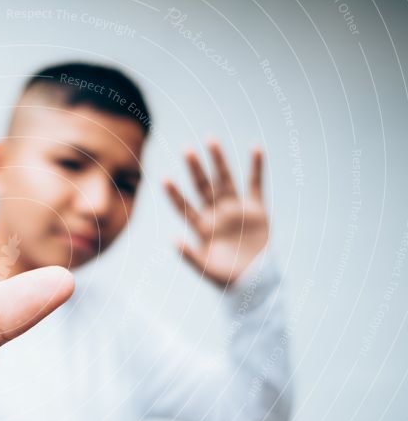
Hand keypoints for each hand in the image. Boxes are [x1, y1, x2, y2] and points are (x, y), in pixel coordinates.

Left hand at [164, 141, 269, 287]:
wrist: (252, 280)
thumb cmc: (224, 276)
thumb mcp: (205, 268)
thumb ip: (189, 255)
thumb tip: (172, 240)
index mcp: (200, 227)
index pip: (184, 207)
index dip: (174, 194)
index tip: (164, 179)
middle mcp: (215, 213)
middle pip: (203, 186)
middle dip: (195, 169)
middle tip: (185, 149)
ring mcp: (234, 209)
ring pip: (224, 180)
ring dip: (219, 161)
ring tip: (211, 139)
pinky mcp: (255, 209)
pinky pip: (256, 184)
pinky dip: (256, 167)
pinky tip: (255, 148)